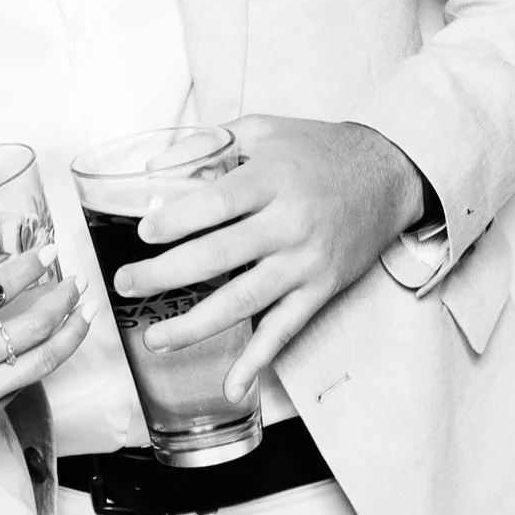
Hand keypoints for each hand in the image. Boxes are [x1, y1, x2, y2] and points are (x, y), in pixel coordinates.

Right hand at [0, 274, 92, 475]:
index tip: (44, 253)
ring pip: (39, 361)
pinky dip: (39, 364)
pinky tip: (50, 349)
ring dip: (70, 334)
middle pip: (30, 326)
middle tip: (75, 281)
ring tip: (84, 314)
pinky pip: (19, 387)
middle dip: (61, 299)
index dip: (27, 268)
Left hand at [111, 116, 426, 403]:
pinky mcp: (320, 290)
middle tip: (126, 284)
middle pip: (219, 255)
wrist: (388, 174)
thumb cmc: (317, 149)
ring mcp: (306, 261)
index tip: (144, 232)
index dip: (177, 219)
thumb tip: (152, 167)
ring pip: (244, 300)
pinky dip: (258, 362)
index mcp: (272, 178)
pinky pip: (284, 330)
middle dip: (166, 274)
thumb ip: (207, 144)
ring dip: (195, 325)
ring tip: (154, 338)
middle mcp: (289, 223)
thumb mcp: (262, 128)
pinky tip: (232, 386)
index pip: (217, 202)